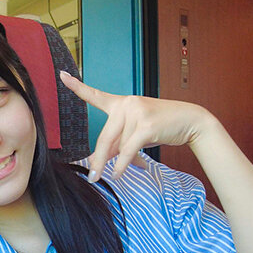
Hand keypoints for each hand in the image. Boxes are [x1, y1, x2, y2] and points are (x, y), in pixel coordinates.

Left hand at [60, 71, 218, 181]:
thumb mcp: (134, 132)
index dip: (77, 86)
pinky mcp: (146, 126)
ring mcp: (136, 113)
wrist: (190, 121)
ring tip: (133, 165)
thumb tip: (101, 161)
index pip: (95, 95)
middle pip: (105, 138)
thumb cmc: (160, 127)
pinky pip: (128, 151)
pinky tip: (117, 173)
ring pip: (119, 147)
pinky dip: (122, 165)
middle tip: (93, 177)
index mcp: (120, 103)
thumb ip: (117, 143)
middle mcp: (126, 104)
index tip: (62, 75)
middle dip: (98, 161)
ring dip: (123, 161)